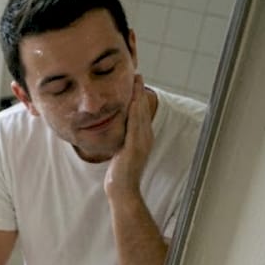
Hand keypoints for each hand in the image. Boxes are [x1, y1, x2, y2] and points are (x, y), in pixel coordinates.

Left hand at [106, 74, 153, 195]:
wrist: (122, 189)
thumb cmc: (119, 174)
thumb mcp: (122, 152)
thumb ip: (122, 141)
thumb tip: (118, 134)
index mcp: (143, 138)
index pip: (141, 114)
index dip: (139, 98)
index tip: (135, 84)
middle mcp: (145, 138)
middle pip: (143, 110)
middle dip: (140, 92)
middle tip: (138, 76)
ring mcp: (142, 142)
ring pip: (141, 114)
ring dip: (138, 97)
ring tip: (136, 81)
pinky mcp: (135, 147)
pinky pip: (135, 125)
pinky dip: (135, 112)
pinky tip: (133, 101)